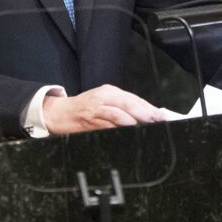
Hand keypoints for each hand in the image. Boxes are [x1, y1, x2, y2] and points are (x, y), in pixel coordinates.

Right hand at [42, 84, 164, 133]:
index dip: (149, 107)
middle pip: (127, 103)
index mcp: (110, 91)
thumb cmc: (85, 108)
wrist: (60, 113)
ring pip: (118, 113)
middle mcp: (104, 97)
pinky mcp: (89, 121)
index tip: (162, 115)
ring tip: (146, 125)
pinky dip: (118, 127)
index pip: (134, 98)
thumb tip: (147, 116)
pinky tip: (127, 130)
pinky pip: (107, 124)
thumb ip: (123, 108)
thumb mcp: (104, 102)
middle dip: (144, 112)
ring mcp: (96, 109)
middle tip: (157, 120)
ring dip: (133, 120)